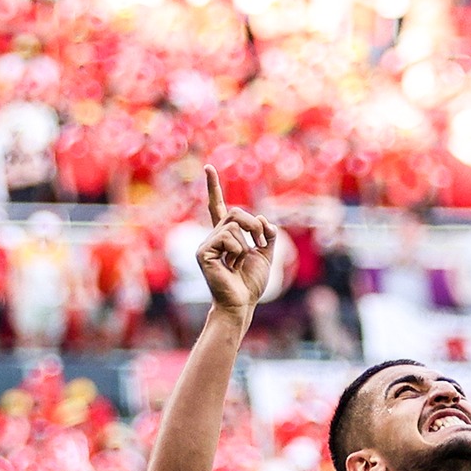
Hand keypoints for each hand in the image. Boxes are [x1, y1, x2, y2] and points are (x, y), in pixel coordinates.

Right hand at [194, 165, 275, 317]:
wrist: (241, 303)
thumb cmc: (250, 283)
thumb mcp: (266, 254)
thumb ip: (267, 234)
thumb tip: (260, 219)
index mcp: (225, 237)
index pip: (217, 207)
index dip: (213, 188)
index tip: (208, 167)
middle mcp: (212, 238)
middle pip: (234, 212)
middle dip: (253, 225)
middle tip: (260, 241)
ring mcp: (206, 245)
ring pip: (233, 224)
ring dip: (247, 240)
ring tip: (242, 259)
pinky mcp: (203, 253)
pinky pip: (227, 237)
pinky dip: (238, 249)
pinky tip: (232, 263)